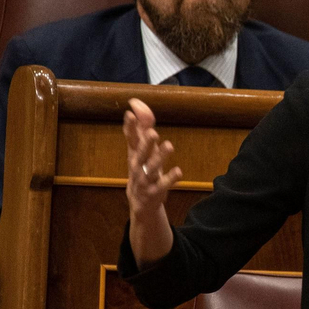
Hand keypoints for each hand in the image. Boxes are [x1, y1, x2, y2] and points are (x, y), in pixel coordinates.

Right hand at [123, 98, 179, 264]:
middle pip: (140, 153)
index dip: (129, 127)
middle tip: (153, 132)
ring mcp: (145, 180)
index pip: (130, 139)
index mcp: (134, 154)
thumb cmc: (142, 169)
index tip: (129, 113)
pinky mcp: (155, 192)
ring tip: (169, 145)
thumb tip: (138, 105)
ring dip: (160, 158)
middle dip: (146, 143)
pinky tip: (178, 171)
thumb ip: (142, 127)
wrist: (140, 202)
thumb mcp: (141, 150)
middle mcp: (137, 166)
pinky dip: (170, 178)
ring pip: (151, 169)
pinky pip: (163, 185)